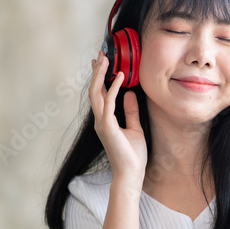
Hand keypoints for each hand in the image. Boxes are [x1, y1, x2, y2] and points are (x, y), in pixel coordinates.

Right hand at [89, 50, 147, 182]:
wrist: (131, 174)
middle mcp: (101, 120)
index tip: (101, 62)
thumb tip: (131, 94)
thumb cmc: (133, 155)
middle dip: (97, 71)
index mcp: (105, 120)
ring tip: (106, 59)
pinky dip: (113, 88)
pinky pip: (109, 103)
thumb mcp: (135, 128)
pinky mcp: (108, 127)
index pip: (99, 94)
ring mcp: (103, 123)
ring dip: (100, 75)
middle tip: (101, 54)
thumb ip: (131, 112)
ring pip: (96, 93)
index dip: (99, 78)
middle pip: (94, 90)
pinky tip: (120, 76)